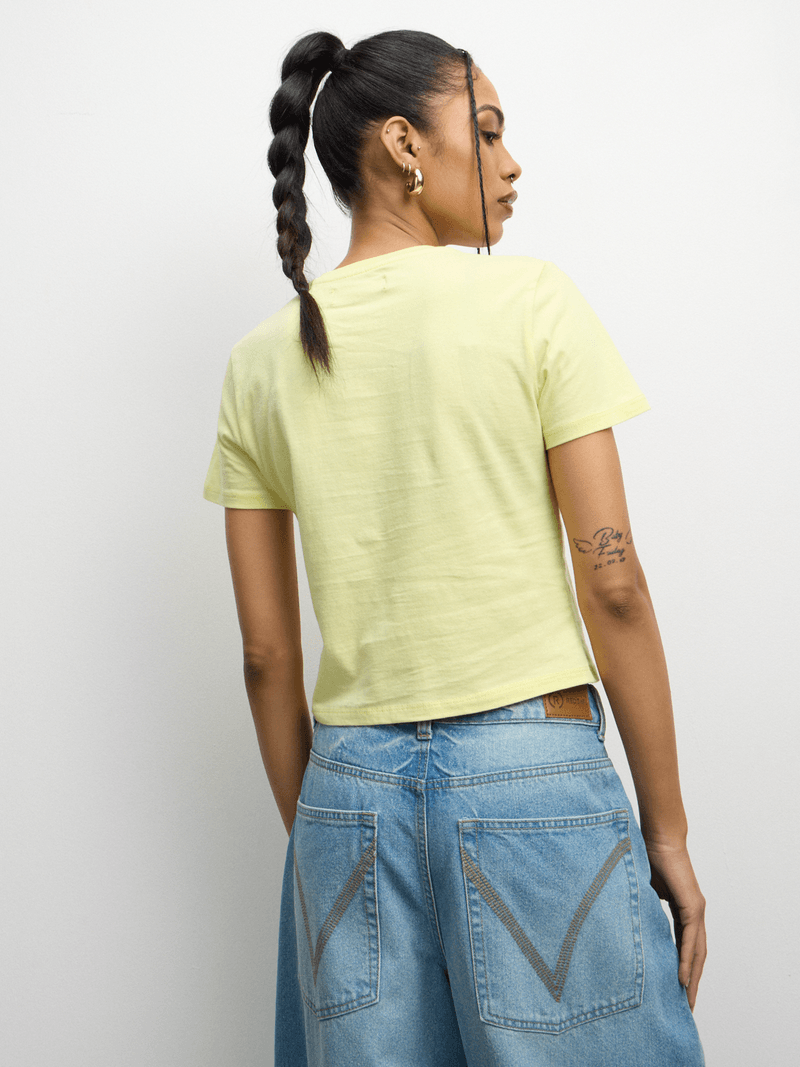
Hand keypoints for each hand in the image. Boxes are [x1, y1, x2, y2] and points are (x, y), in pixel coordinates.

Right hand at [644, 839, 706, 1010]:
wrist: (658, 837)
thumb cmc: (648, 856)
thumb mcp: (644, 891)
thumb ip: (643, 909)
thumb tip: (628, 925)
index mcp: (684, 909)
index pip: (686, 945)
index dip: (683, 967)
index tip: (675, 988)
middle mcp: (695, 912)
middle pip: (697, 954)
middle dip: (692, 981)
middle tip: (684, 1005)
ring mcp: (697, 909)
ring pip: (697, 951)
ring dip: (692, 976)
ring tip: (686, 999)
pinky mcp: (694, 906)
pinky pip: (691, 939)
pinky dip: (688, 960)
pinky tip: (683, 977)